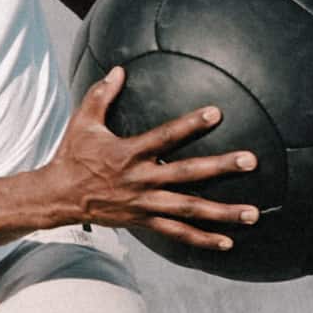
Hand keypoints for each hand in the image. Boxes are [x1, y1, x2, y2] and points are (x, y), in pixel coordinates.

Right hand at [47, 67, 258, 249]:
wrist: (59, 196)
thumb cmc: (73, 155)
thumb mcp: (84, 121)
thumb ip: (102, 94)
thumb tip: (118, 70)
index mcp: (130, 153)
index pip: (166, 137)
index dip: (191, 124)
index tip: (217, 113)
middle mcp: (143, 180)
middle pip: (188, 175)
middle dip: (222, 168)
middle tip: (251, 161)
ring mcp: (146, 204)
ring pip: (190, 209)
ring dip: (223, 213)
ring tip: (253, 214)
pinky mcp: (146, 222)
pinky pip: (178, 234)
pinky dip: (203, 240)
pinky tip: (227, 242)